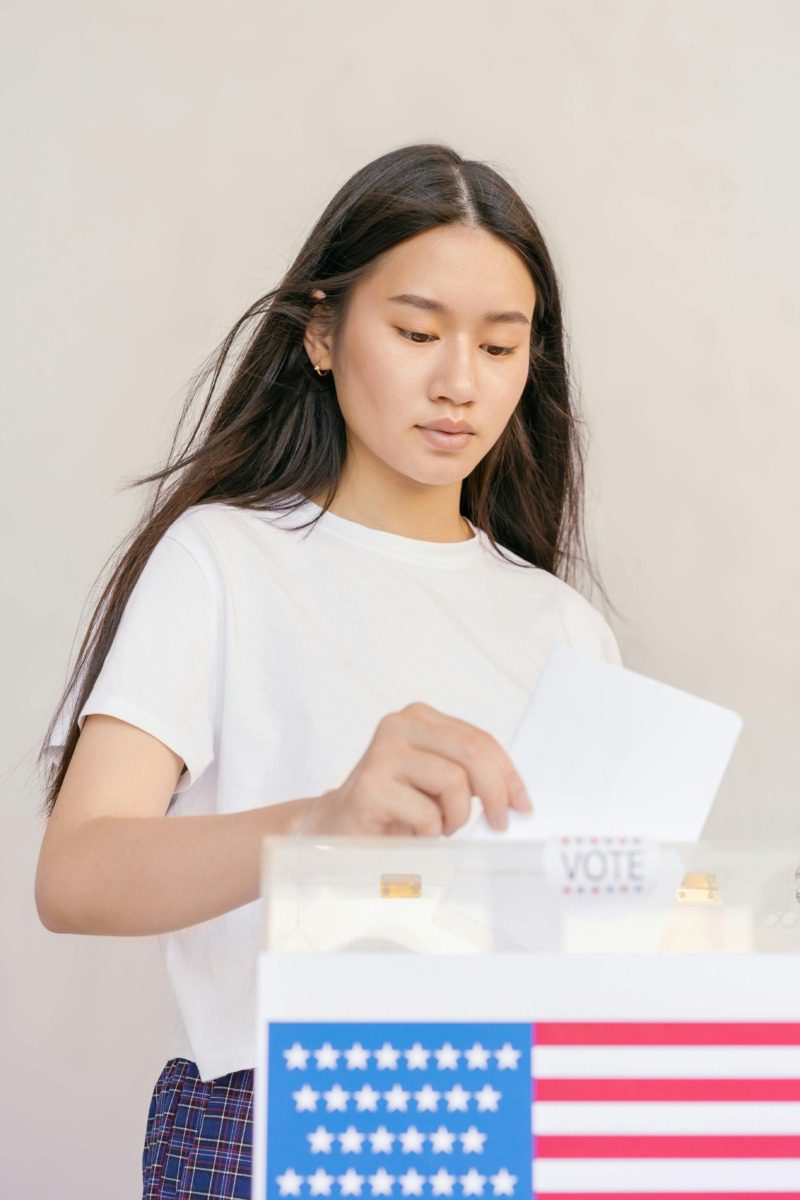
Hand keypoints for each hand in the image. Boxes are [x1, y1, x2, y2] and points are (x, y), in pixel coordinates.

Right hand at [301, 701, 532, 836]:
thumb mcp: (437, 784)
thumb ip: (469, 774)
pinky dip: (428, 833)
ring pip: (454, 781)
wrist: (338, 829)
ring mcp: (382, 754)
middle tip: (500, 822)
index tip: (522, 802)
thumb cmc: (395, 808)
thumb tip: (515, 794)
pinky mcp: (370, 786)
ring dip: (455, 817)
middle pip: (472, 752)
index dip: (507, 773)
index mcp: (419, 718)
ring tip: (438, 828)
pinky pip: (426, 814)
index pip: (479, 739)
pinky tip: (411, 834)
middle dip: (495, 792)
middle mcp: (398, 726)